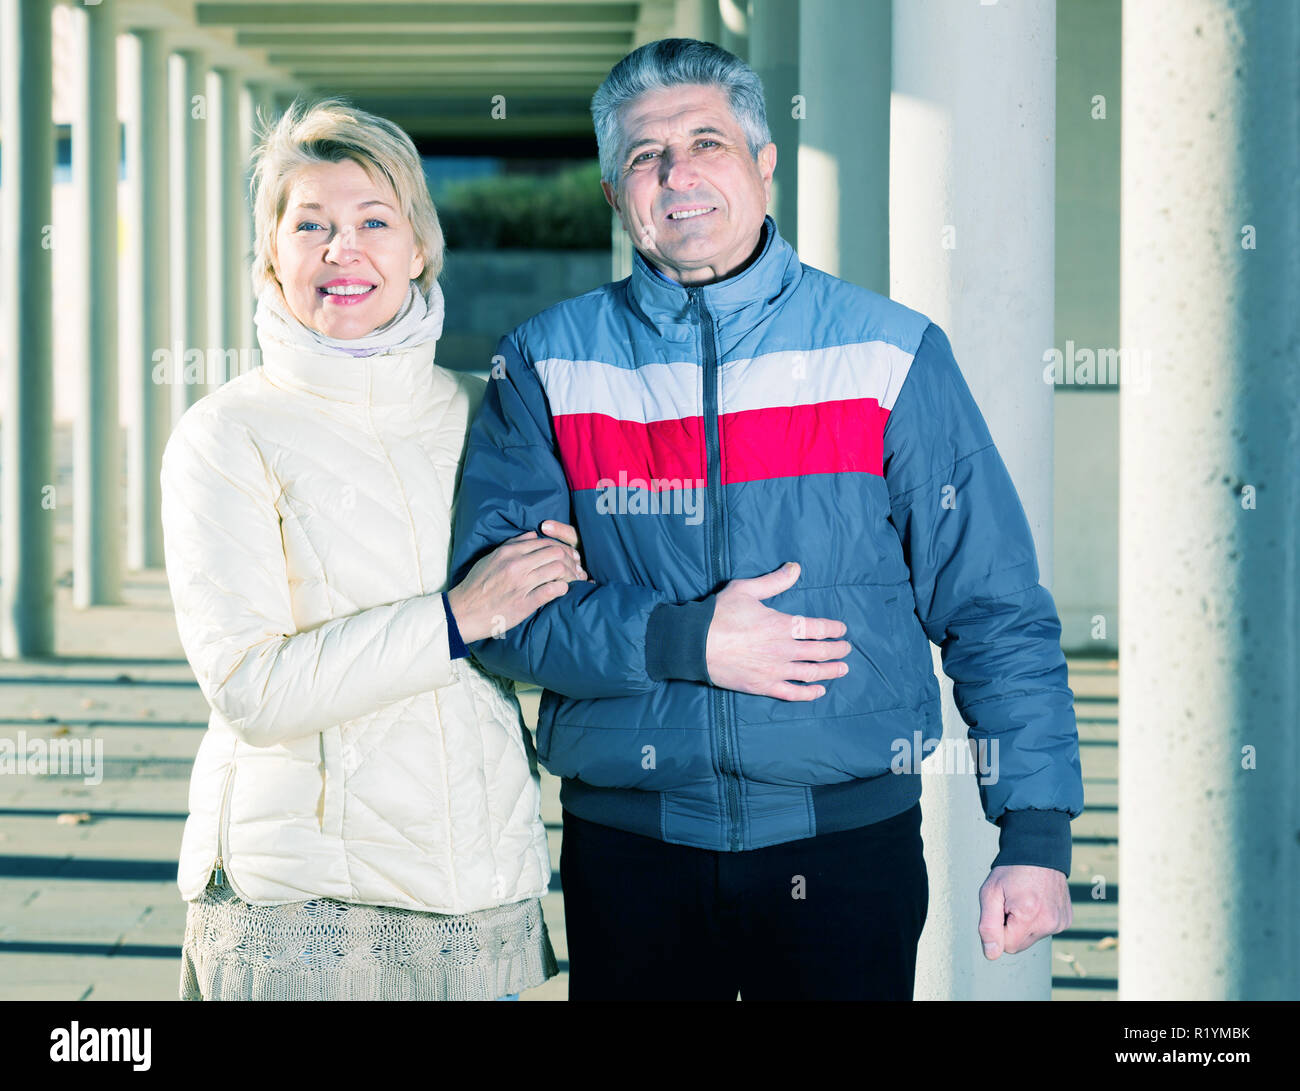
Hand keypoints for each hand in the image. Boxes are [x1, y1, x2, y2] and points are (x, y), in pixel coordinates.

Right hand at [447, 523, 585, 642]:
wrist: (463, 612)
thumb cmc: (476, 586)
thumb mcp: (491, 558)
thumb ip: (512, 545)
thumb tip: (533, 535)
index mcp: (508, 552)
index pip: (545, 542)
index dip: (562, 548)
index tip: (569, 556)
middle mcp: (516, 565)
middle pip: (556, 553)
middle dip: (571, 560)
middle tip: (577, 568)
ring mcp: (521, 584)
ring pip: (558, 569)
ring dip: (571, 575)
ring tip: (574, 580)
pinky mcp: (524, 603)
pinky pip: (552, 590)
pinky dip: (563, 589)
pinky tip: (564, 591)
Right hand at [704, 561, 850, 700]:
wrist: (694, 644)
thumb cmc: (718, 614)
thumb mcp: (746, 589)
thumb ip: (774, 581)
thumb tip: (796, 568)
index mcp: (782, 625)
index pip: (818, 628)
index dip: (834, 629)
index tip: (842, 630)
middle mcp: (783, 649)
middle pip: (820, 652)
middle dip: (837, 650)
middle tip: (847, 650)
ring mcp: (774, 670)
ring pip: (811, 673)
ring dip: (830, 671)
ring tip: (842, 669)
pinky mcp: (762, 686)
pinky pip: (792, 693)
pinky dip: (809, 694)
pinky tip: (819, 691)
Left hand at [977, 864, 1072, 958]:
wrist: (1038, 852)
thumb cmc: (1011, 871)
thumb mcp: (990, 893)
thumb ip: (988, 926)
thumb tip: (991, 954)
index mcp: (1029, 916)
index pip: (1006, 946)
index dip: (998, 928)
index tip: (1000, 908)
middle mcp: (1049, 922)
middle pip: (1019, 945)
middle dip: (1010, 928)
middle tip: (1010, 903)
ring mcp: (1061, 922)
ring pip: (1032, 938)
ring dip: (1024, 924)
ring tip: (1023, 900)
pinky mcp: (1066, 920)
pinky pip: (1044, 930)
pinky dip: (1037, 920)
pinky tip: (1036, 902)